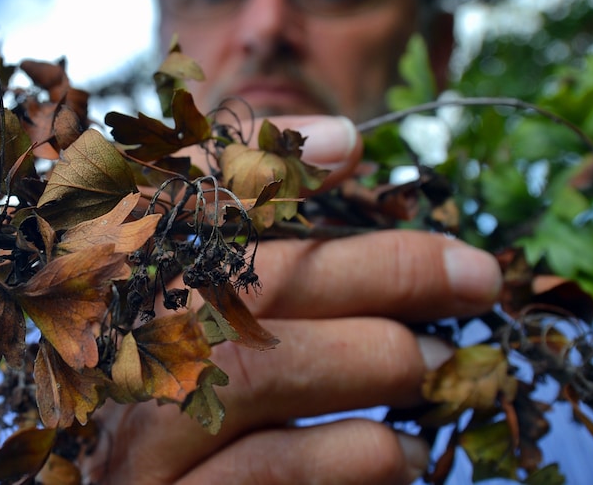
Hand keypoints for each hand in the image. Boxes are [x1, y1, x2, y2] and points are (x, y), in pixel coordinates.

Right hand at [86, 117, 502, 483]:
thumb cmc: (190, 401)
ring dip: (374, 361)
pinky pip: (270, 470)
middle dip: (376, 271)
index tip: (355, 147)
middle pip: (243, 285)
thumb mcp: (219, 311)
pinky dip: (354, 454)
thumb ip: (260, 218)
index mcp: (123, 293)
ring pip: (255, 375)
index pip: (175, 203)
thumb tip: (343, 141)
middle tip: (475, 278)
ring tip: (449, 368)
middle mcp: (116, 353)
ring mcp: (137, 440)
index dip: (258, 166)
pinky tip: (403, 453)